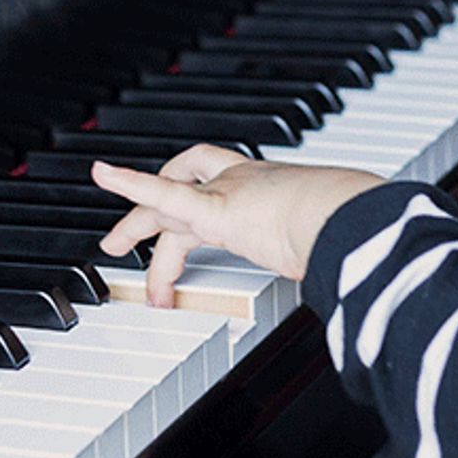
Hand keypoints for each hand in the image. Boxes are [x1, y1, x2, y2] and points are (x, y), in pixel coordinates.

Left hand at [91, 145, 385, 306]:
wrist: (350, 213)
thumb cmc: (353, 225)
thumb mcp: (337, 235)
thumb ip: (332, 255)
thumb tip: (352, 284)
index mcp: (277, 189)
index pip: (231, 186)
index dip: (208, 197)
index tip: (198, 219)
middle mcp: (250, 184)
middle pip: (190, 187)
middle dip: (159, 210)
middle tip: (134, 238)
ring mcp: (230, 192)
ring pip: (170, 201)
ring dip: (137, 221)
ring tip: (116, 245)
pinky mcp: (215, 208)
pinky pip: (162, 194)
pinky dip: (129, 183)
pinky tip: (104, 172)